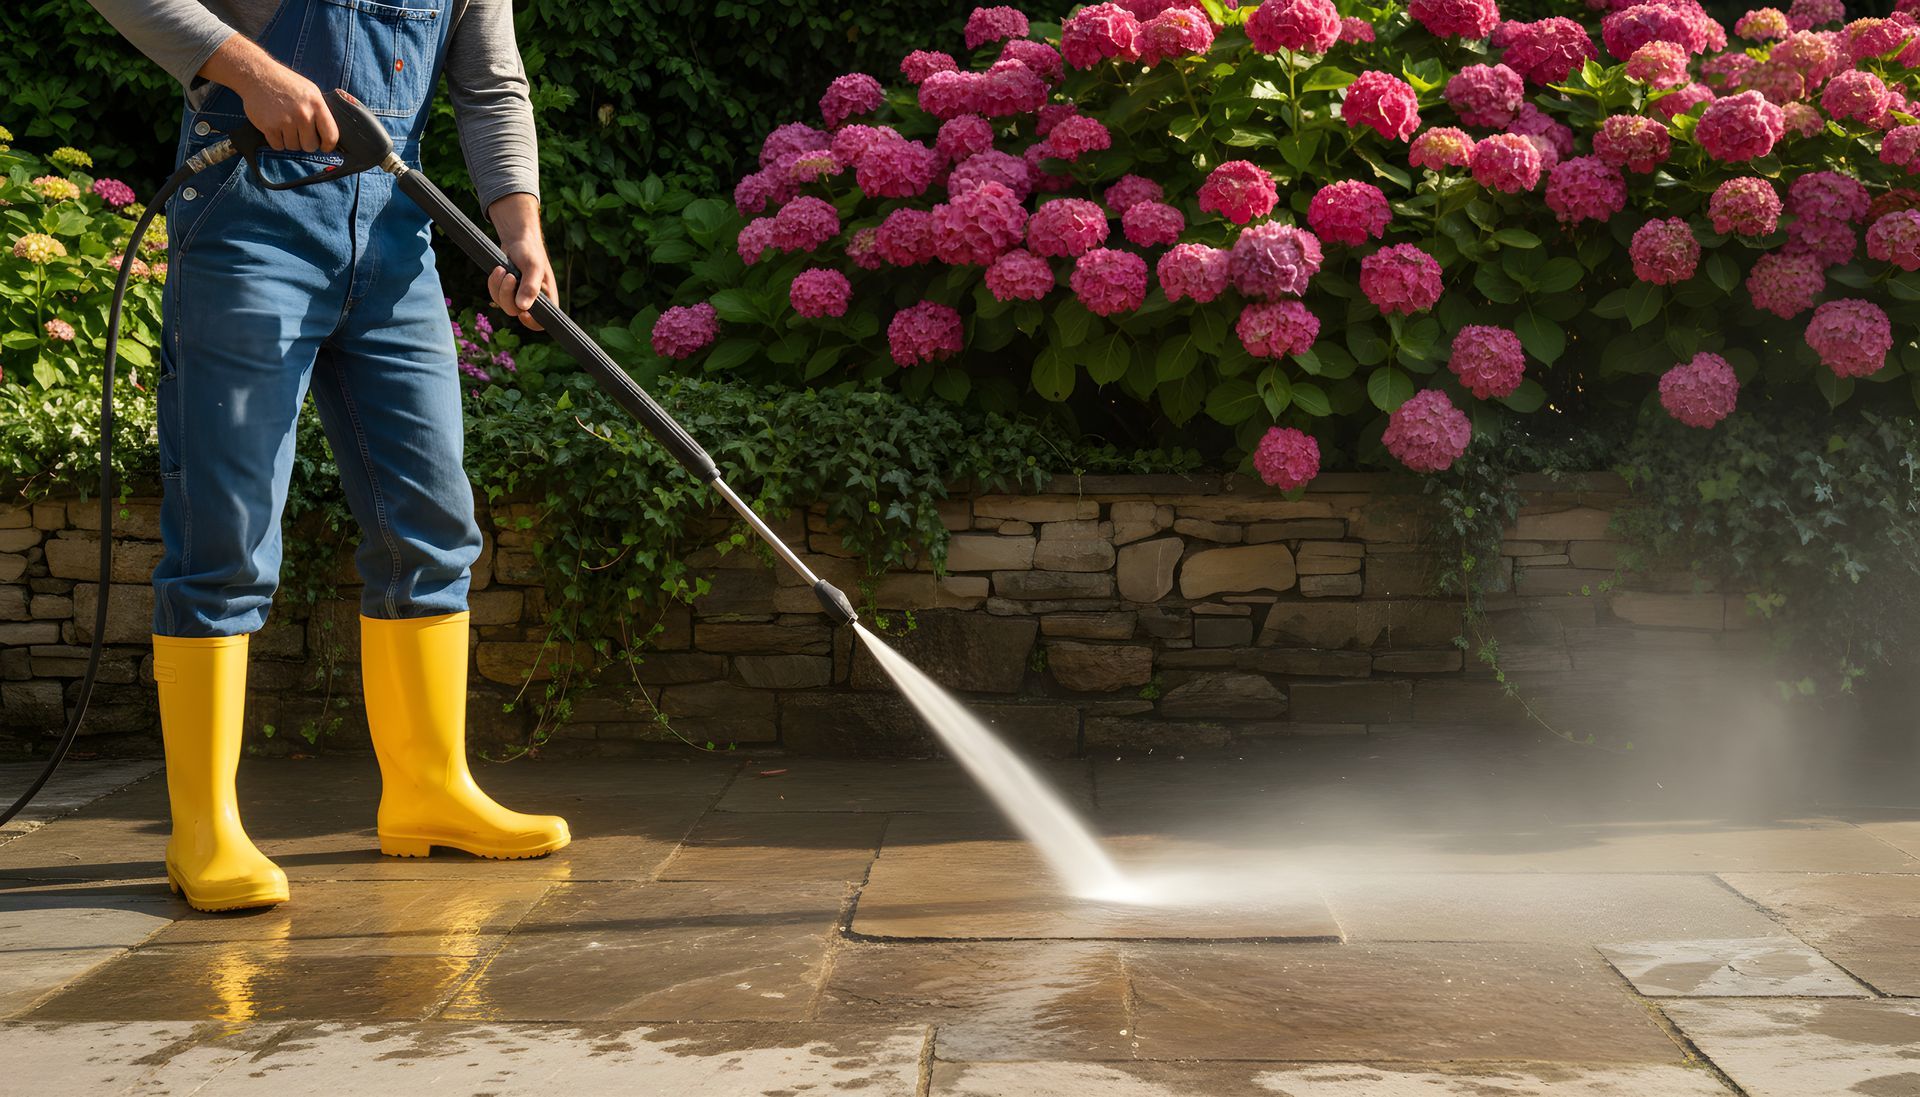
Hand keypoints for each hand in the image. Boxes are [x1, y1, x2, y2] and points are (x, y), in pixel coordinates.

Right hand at [201, 35, 337, 152]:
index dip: (328, 146)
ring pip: (294, 147)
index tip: (324, 147)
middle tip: (298, 133)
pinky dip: (276, 141)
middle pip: (311, 146)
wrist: (257, 74)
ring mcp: (286, 120)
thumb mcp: (311, 92)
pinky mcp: (269, 126)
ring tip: (284, 125)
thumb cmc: (286, 84)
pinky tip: (274, 128)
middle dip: (305, 143)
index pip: (331, 136)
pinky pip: (278, 146)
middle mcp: (303, 113)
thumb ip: (320, 112)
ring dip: (289, 141)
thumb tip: (330, 137)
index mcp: (317, 104)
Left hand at [487, 194, 555, 329]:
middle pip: (516, 312)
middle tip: (509, 276)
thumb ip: (530, 287)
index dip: (532, 323)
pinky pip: (495, 296)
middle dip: (508, 295)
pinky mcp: (507, 292)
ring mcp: (519, 297)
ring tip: (503, 270)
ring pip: (504, 305)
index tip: (523, 313)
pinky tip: (498, 270)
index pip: (542, 322)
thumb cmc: (531, 251)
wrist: (518, 239)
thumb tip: (523, 308)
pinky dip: (493, 284)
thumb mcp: (533, 267)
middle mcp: (534, 301)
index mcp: (547, 298)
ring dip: (499, 287)